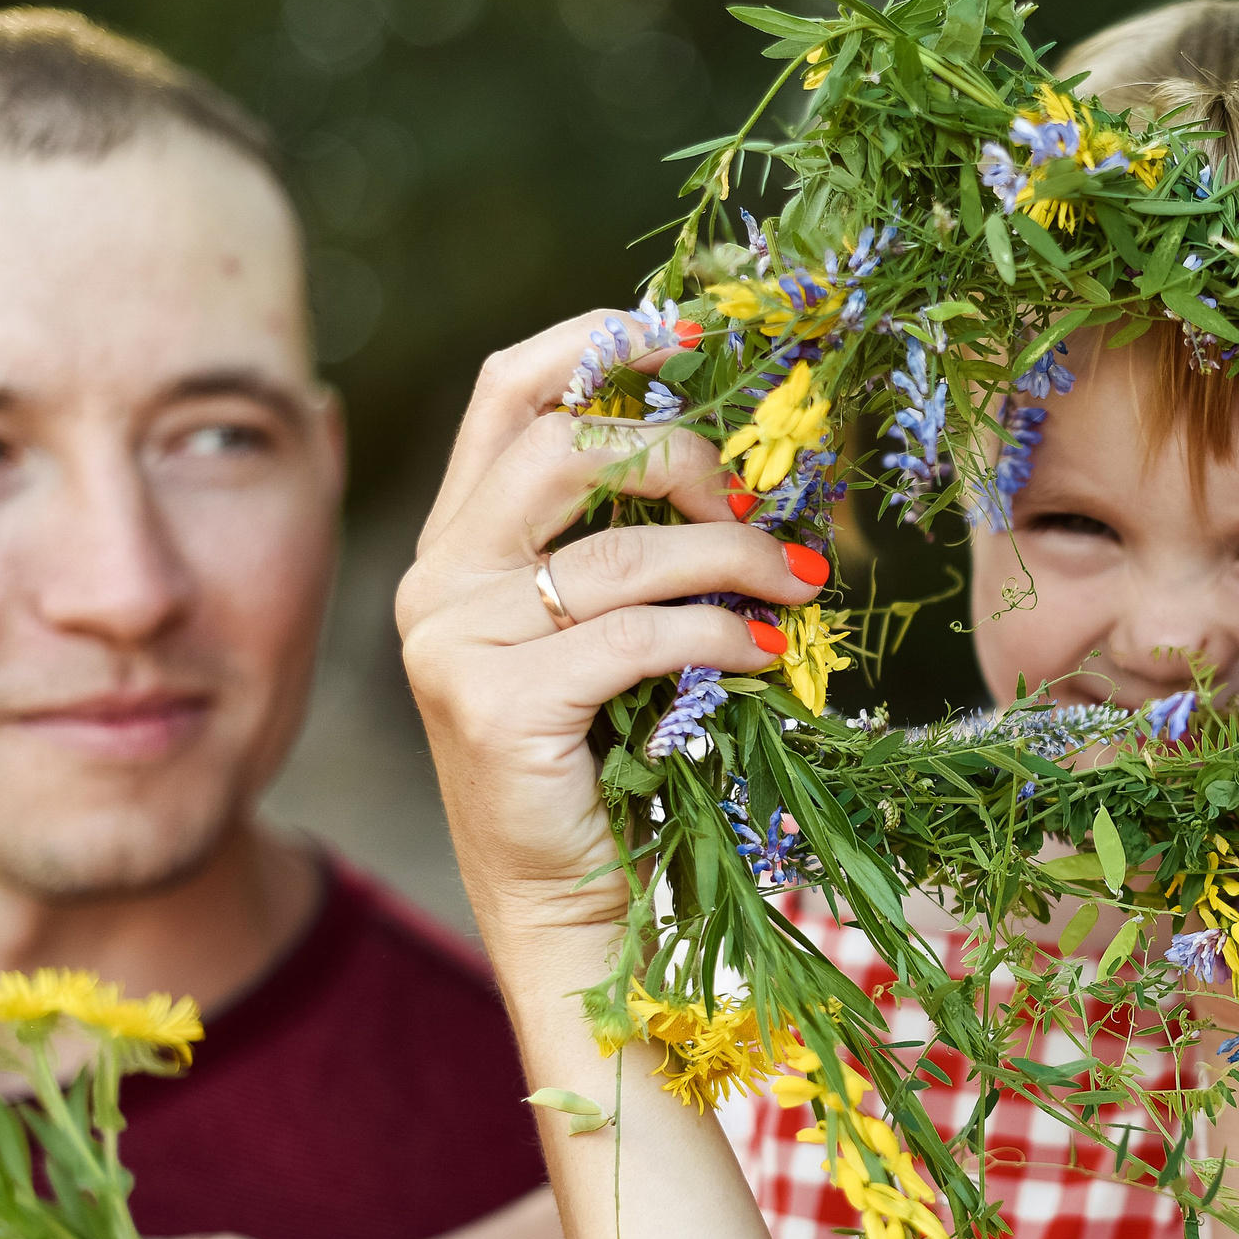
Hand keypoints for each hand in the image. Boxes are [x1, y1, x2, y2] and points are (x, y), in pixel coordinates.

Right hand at [395, 311, 826, 958]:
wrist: (566, 909)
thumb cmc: (607, 768)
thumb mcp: (609, 634)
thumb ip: (632, 548)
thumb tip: (745, 470)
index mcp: (459, 544)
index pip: (508, 392)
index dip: (598, 340)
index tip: (693, 329)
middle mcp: (437, 581)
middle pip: (562, 446)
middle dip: (680, 456)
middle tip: (758, 504)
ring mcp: (456, 643)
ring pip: (621, 551)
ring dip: (734, 558)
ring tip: (801, 587)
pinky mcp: (496, 706)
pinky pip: (640, 635)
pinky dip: (720, 635)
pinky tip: (765, 654)